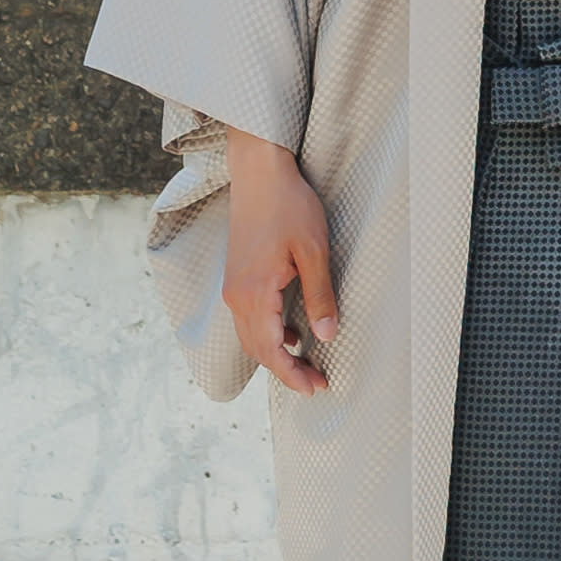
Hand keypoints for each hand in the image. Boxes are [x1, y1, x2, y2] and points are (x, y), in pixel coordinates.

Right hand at [222, 132, 338, 392]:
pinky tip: (291, 332)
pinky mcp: (236, 277)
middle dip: (286, 371)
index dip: (293, 374)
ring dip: (276, 354)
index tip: (315, 388)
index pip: (272, 350)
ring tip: (305, 364)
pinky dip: (267, 334)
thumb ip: (320, 297)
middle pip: (257, 350)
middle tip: (316, 384)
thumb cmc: (288, 205)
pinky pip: (248, 319)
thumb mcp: (313, 251)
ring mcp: (233, 286)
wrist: (259, 172)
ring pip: (250, 337)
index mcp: (254, 294)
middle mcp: (237, 296)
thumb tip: (327, 337)